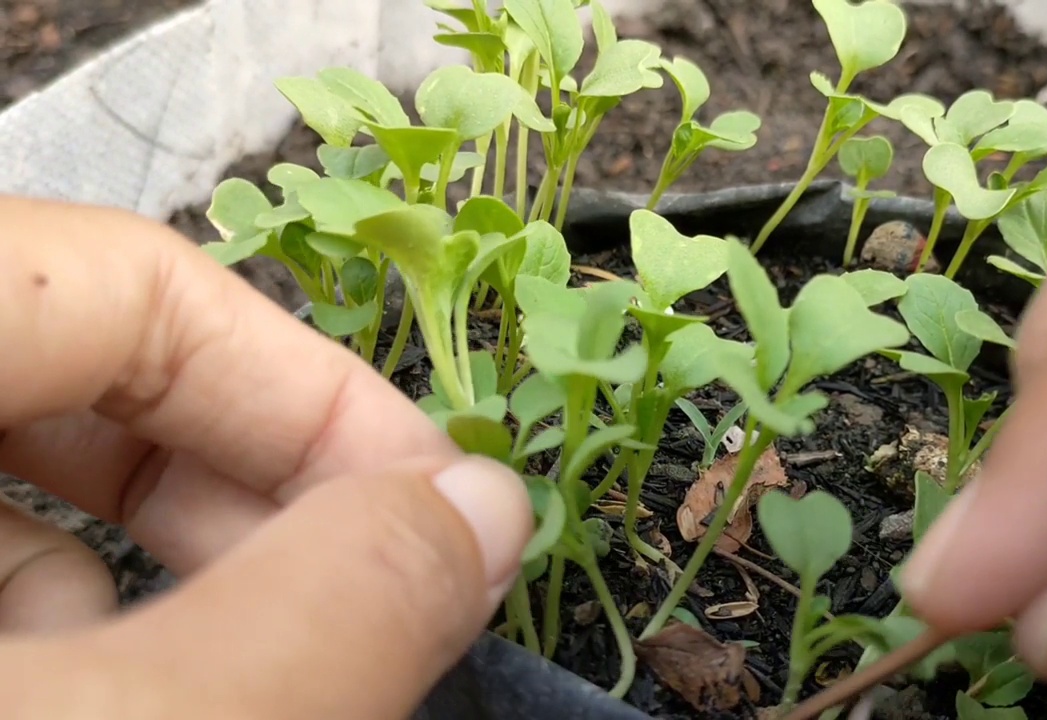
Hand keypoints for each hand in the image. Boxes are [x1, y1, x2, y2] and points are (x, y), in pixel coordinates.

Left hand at [0, 195, 530, 717]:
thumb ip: (321, 608)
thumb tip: (482, 511)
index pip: (139, 282)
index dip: (317, 396)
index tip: (440, 511)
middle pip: (81, 361)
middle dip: (248, 487)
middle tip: (358, 593)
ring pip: (11, 444)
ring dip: (144, 559)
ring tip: (218, 664)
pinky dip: (33, 602)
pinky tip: (87, 686)